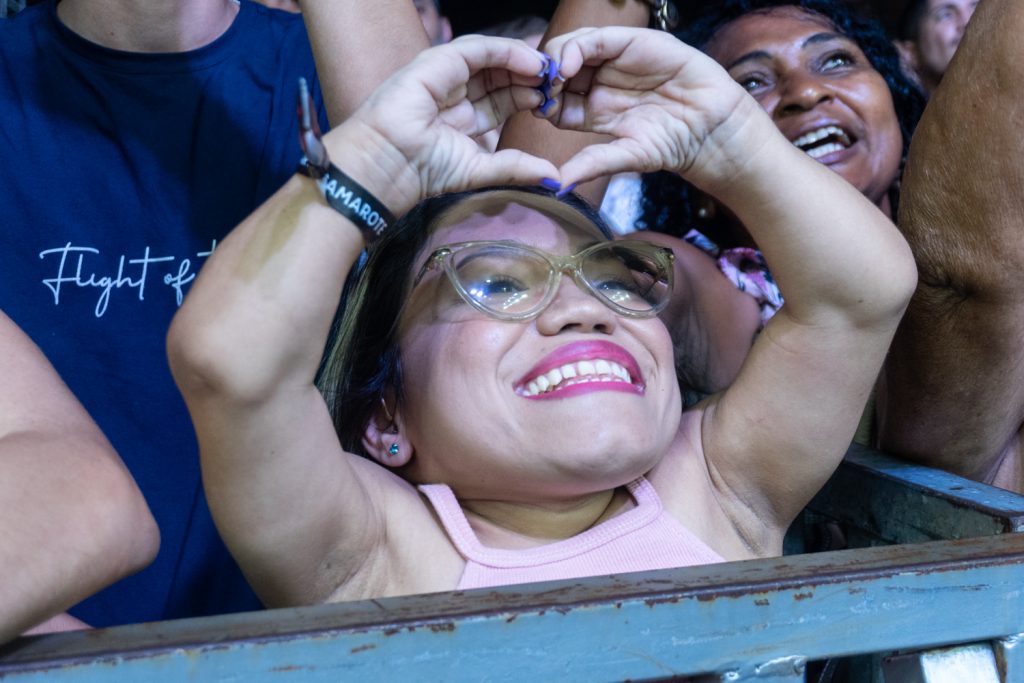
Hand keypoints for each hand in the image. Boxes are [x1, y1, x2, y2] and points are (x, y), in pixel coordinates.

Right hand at [329, 35, 560, 213]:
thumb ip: (517, 168)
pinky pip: (479, 49)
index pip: (502, 100)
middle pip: (501, 78)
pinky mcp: (438, 61)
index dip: (528, 99)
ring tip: (548, 72)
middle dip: (530, 80)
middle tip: (557, 84)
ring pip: (492, 60)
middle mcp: (454, 94)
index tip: (552, 105)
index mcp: (462, 119)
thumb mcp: (482, 170)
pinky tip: (530, 63)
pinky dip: (508, 52)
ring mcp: (445, 75)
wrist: (391, 164)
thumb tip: (556, 178)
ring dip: (523, 63)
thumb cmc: (425, 171)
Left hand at [541, 27, 771, 190]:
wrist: (711, 126)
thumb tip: (558, 184)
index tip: (533, 108)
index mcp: (590, 110)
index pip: (553, 102)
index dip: (541, 103)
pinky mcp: (630, 41)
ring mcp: (613, 60)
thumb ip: (593, 164)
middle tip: (536, 87)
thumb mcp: (626, 156)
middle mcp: (598, 83)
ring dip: (555, 60)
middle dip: (542, 78)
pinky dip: (577, 47)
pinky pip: (596, 39)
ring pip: (571, 51)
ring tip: (553, 76)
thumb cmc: (672, 142)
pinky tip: (569, 64)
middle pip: (556, 73)